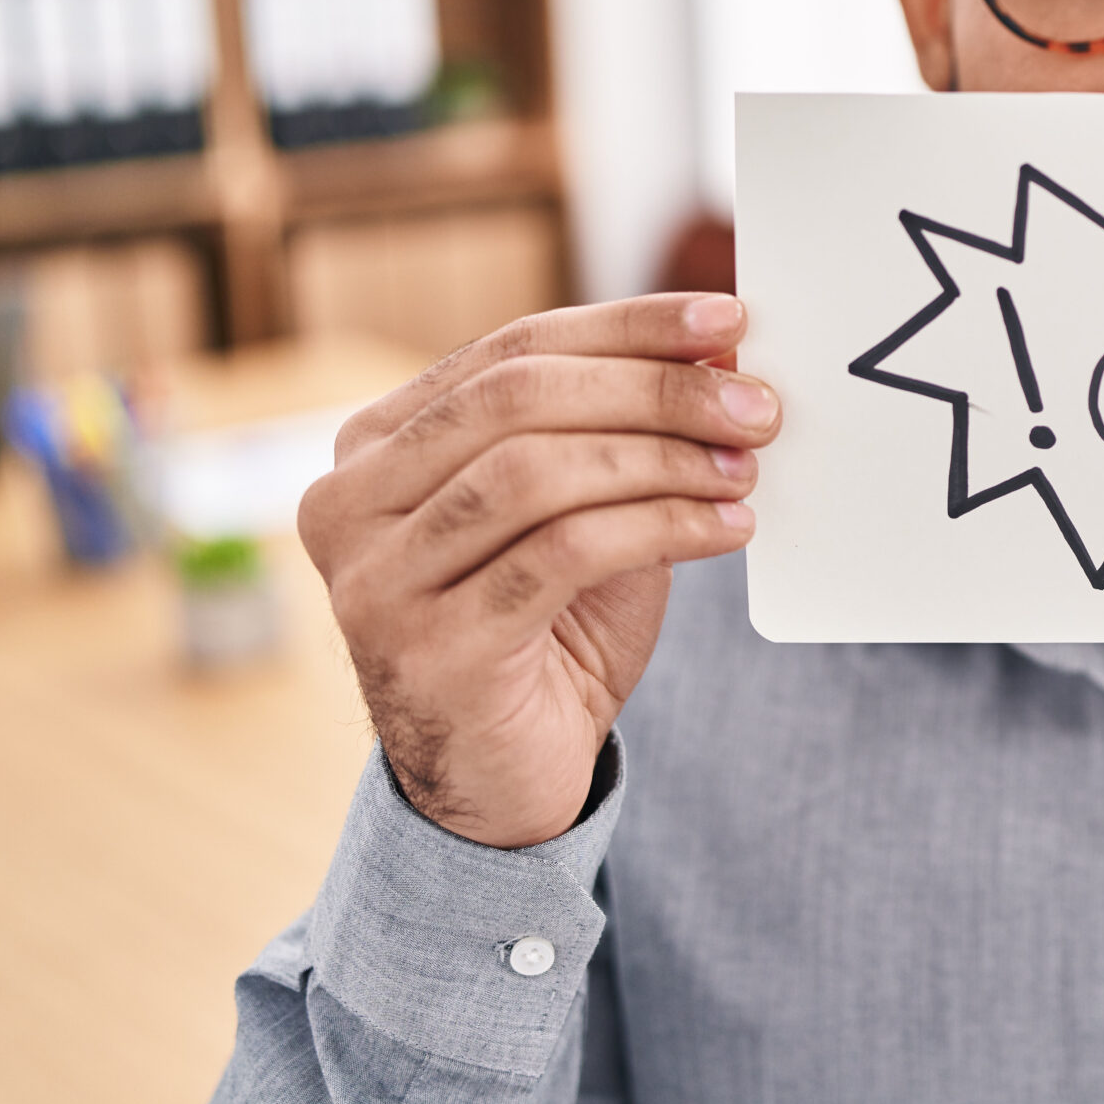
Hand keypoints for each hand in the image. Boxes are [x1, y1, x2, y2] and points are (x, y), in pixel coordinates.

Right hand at [297, 294, 780, 847]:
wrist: (502, 784)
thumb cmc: (547, 630)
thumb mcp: (579, 511)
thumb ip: (619, 432)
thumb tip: (719, 352)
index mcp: (377, 445)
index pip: (511, 348)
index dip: (627, 326)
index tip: (729, 320)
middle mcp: (348, 501)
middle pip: (519, 399)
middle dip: (654, 389)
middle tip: (755, 405)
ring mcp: (375, 578)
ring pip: (535, 471)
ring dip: (663, 459)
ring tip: (744, 470)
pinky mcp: (427, 648)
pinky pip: (561, 554)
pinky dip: (660, 528)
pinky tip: (727, 529)